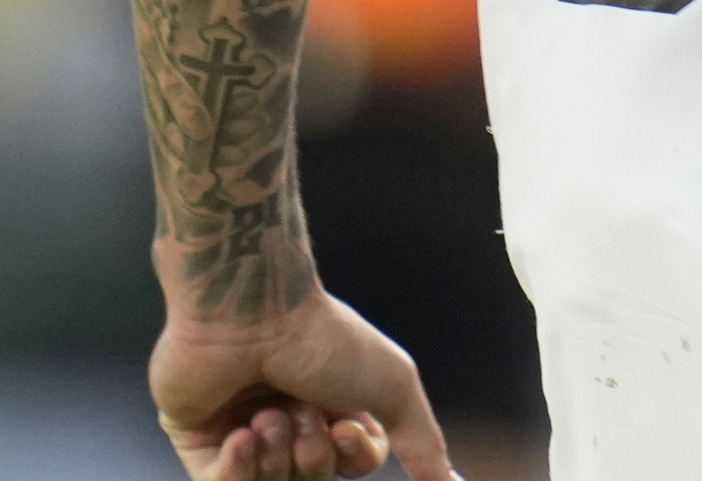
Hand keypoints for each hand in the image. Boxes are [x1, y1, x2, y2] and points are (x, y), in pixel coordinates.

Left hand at [152, 292, 457, 480]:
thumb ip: (423, 442)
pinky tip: (240, 435)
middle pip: (310, 477)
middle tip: (303, 414)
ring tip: (265, 415)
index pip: (350, 464)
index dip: (350, 456)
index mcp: (336, 404)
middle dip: (311, 455)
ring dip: (274, 456)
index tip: (343, 426)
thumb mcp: (394, 388)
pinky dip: (234, 471)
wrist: (250, 315)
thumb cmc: (324, 341)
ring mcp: (243, 430)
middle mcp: (292, 419)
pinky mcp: (198, 439)